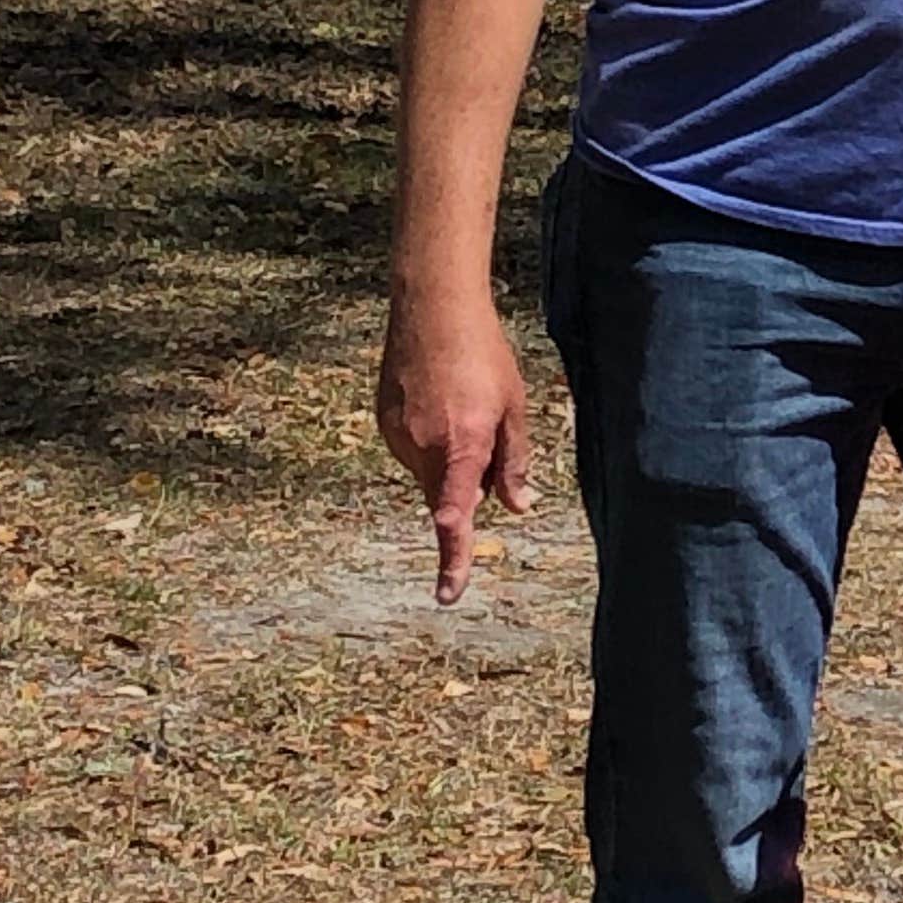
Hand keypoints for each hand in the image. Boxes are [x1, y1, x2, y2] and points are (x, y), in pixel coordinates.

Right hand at [376, 290, 534, 605]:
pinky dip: (431, 440)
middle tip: (488, 431)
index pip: (454, 518)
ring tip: (462, 402)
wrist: (432, 308)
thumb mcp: (513, 408)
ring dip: (450, 457)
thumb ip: (514, 461)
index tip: (448, 594)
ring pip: (430, 472)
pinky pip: (413, 450)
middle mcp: (424, 448)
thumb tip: (518, 506)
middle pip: (445, 495)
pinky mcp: (384, 422)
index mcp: (461, 448)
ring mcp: (398, 436)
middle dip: (467, 484)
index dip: (453, 560)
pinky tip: (441, 398)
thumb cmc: (484, 355)